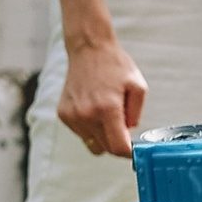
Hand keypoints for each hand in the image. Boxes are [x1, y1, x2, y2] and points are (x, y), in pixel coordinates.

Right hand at [57, 36, 148, 159]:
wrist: (88, 49)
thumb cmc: (114, 65)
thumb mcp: (138, 86)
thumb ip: (136, 114)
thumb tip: (129, 133)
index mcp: (107, 108)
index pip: (117, 147)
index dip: (128, 153)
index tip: (133, 151)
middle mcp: (87, 115)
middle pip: (105, 148)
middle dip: (116, 141)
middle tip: (121, 124)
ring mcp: (72, 116)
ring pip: (92, 143)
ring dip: (102, 135)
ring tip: (105, 111)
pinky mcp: (63, 114)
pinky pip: (81, 133)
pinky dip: (89, 127)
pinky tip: (92, 108)